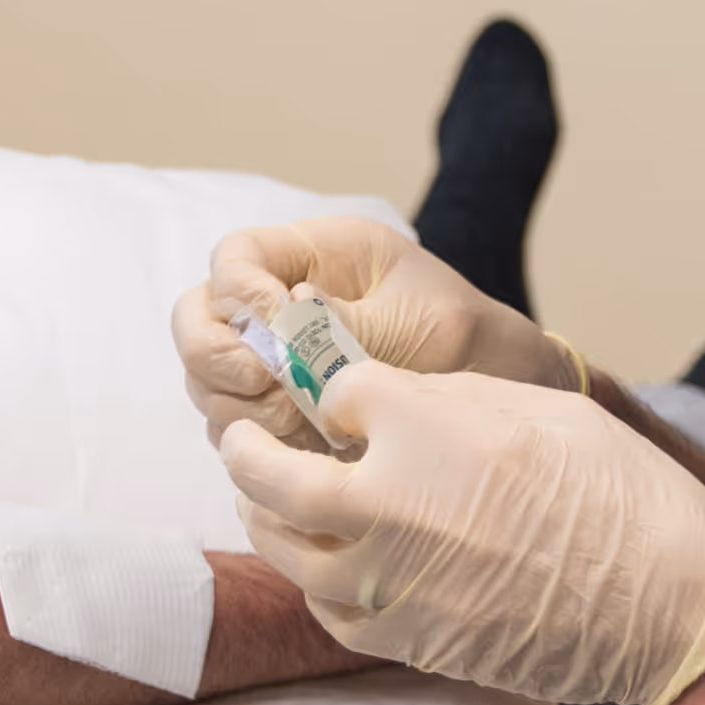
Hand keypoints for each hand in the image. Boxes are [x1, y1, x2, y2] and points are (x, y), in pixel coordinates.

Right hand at [170, 214, 579, 451]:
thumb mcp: (417, 323)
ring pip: (208, 380)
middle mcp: (281, 305)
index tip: (278, 326)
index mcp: (315, 256)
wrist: (506, 393)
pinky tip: (306, 447)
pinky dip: (257, 442)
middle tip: (268, 385)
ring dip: (238, 405)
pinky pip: (236, 426)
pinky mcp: (281, 412)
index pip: (235, 258)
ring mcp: (274, 360)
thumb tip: (279, 332)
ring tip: (299, 422)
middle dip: (220, 356)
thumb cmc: (470, 341)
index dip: (240, 292)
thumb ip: (346, 326)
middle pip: (199, 321)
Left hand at [218, 361, 704, 704]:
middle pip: (271, 475)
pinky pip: (331, 612)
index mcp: (420, 432)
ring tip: (265, 501)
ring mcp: (391, 585)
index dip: (330, 386)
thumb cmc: (616, 491)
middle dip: (247, 450)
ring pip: (288, 551)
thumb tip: (376, 394)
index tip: (330, 388)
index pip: (332, 392)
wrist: (669, 602)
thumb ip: (440, 398)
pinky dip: (316, 584)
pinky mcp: (409, 642)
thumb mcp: (532, 406)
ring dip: (266, 520)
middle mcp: (387, 508)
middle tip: (240, 438)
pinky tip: (327, 566)